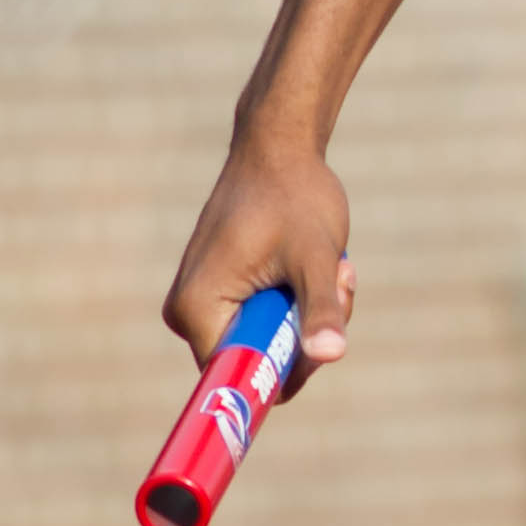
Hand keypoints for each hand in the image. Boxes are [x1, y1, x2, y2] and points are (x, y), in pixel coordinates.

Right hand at [164, 132, 355, 389]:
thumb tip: (330, 355)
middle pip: (261, 361)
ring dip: (312, 312)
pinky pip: (267, 319)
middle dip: (309, 330)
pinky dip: (300, 300)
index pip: (241, 378)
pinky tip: (317, 264)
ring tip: (331, 266)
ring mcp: (203, 303)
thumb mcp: (315, 258)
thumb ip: (321, 309)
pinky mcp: (221, 292)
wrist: (278, 147)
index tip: (320, 333)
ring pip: (272, 340)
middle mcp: (189, 315)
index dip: (288, 369)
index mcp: (197, 311)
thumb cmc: (295, 196)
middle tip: (336, 283)